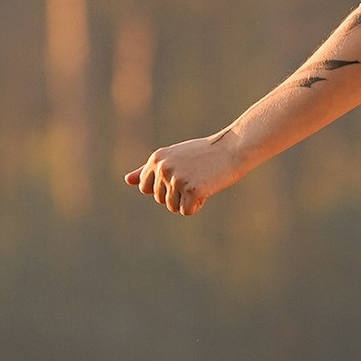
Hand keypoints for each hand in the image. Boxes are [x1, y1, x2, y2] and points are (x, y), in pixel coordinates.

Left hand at [125, 133, 243, 216]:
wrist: (232, 148)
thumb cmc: (204, 154)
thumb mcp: (173, 157)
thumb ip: (150, 170)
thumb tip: (127, 180)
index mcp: (156, 159)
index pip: (146, 189)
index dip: (165, 187)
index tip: (181, 174)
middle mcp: (163, 168)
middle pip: (160, 199)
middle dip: (177, 194)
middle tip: (195, 176)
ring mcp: (176, 179)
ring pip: (173, 207)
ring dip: (187, 200)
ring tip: (201, 181)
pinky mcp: (191, 190)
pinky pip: (187, 211)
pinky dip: (197, 205)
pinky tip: (207, 188)